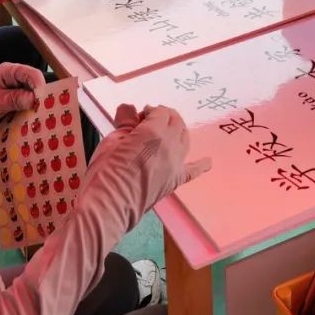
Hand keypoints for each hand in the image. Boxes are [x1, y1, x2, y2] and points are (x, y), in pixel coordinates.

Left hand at [0, 62, 44, 125]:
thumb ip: (15, 99)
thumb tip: (34, 99)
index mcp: (9, 71)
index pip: (31, 73)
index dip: (39, 85)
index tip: (42, 100)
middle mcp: (16, 79)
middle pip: (35, 85)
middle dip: (40, 97)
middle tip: (44, 111)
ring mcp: (17, 92)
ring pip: (34, 97)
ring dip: (36, 107)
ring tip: (41, 118)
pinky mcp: (17, 103)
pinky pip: (28, 106)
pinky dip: (31, 113)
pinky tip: (33, 121)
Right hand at [82, 105, 209, 230]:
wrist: (109, 205)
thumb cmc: (106, 171)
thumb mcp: (111, 140)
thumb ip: (125, 122)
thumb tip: (130, 109)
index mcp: (154, 132)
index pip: (160, 112)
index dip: (150, 111)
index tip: (137, 117)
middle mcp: (170, 145)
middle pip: (176, 122)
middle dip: (165, 117)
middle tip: (149, 121)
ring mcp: (175, 164)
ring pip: (185, 139)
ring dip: (178, 131)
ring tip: (166, 132)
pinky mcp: (175, 181)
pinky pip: (193, 171)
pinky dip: (201, 165)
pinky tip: (208, 162)